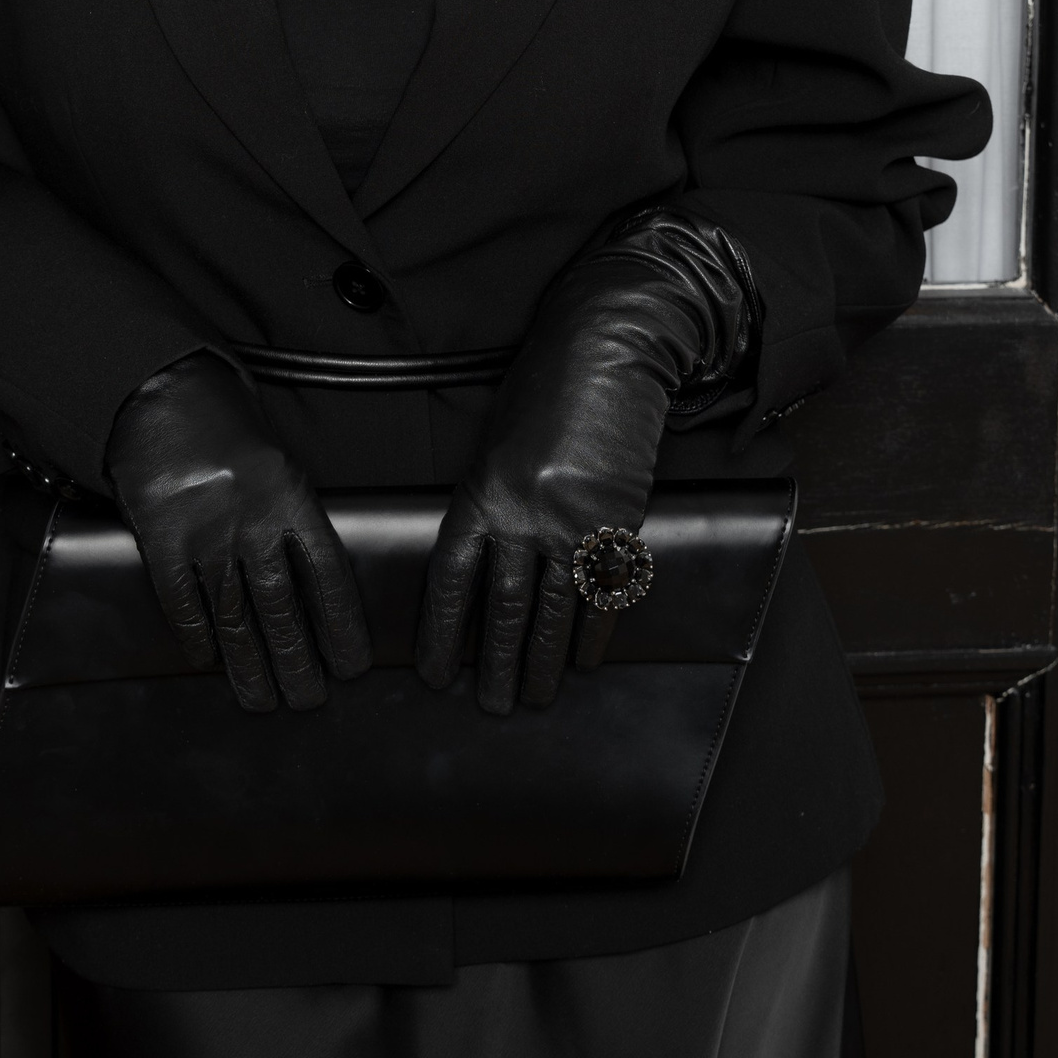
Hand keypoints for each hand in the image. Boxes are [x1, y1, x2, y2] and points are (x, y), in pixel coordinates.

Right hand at [104, 353, 370, 712]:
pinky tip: (208, 659)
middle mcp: (251, 518)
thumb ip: (292, 513)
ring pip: (234, 616)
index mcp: (291, 494)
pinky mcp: (160, 538)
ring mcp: (204, 531)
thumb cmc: (223, 422)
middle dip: (298, 662)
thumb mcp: (277, 458)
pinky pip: (182, 601)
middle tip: (309, 700)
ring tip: (263, 700)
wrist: (159, 393)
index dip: (342, 625)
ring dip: (250, 665)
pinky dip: (196, 635)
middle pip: (281, 608)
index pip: (328, 574)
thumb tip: (308, 580)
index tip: (352, 664)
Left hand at [416, 207, 758, 714]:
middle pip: (504, 608)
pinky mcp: (619, 522)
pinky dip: (592, 632)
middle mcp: (524, 515)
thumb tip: (483, 559)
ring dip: (543, 662)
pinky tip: (583, 660)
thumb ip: (487, 499)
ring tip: (535, 698)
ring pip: (554, 611)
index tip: (437, 673)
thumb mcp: (495, 440)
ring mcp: (575, 523)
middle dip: (496, 664)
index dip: (443, 633)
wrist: (609, 350)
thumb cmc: (546, 385)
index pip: (452, 581)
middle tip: (492, 707)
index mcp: (480, 493)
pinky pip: (603, 592)